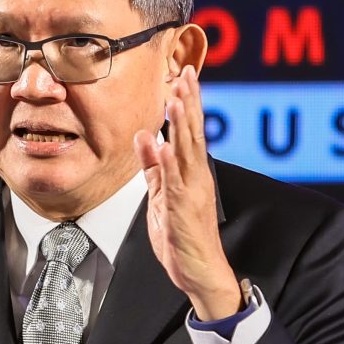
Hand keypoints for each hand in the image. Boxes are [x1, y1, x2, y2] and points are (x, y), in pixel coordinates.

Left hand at [136, 65, 240, 321]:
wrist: (198, 271)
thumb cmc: (182, 236)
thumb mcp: (161, 194)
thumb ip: (154, 166)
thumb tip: (145, 136)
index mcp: (191, 173)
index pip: (190, 130)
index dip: (187, 102)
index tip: (183, 74)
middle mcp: (196, 178)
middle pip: (193, 133)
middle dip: (188, 103)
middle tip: (185, 72)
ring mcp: (192, 193)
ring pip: (187, 153)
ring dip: (182, 125)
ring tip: (176, 98)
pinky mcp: (183, 211)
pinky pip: (176, 184)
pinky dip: (170, 164)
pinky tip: (165, 145)